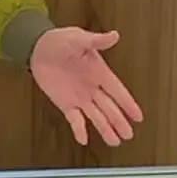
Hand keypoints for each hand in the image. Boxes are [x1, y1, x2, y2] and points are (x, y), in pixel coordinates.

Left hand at [29, 27, 143, 146]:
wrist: (38, 48)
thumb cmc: (59, 40)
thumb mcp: (78, 39)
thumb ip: (96, 41)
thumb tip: (114, 35)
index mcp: (99, 73)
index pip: (118, 92)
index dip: (128, 104)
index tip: (139, 117)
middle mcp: (92, 88)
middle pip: (109, 108)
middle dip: (119, 122)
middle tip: (129, 135)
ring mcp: (79, 97)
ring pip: (95, 116)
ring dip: (105, 129)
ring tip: (115, 142)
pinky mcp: (64, 102)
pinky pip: (74, 118)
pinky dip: (78, 129)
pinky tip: (83, 139)